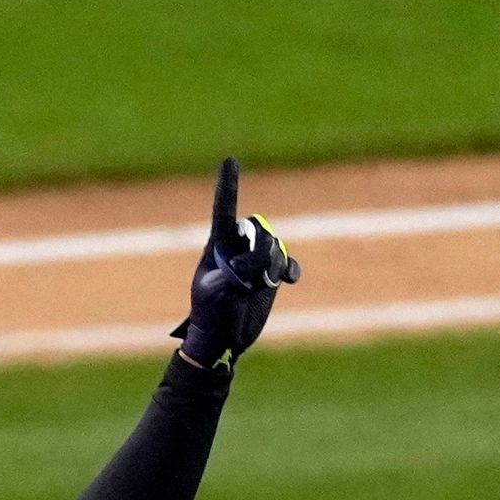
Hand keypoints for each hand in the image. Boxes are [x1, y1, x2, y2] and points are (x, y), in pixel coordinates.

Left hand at [170, 158, 296, 368]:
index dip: (228, 186)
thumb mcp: (215, 292)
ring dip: (272, 264)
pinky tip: (288, 279)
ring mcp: (256, 260)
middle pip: (260, 230)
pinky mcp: (270, 275)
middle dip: (260, 251)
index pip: (224, 209)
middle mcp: (238, 247)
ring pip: (275, 247)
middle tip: (248, 278)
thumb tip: (254, 264)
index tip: (230, 160)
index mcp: (217, 245)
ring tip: (259, 286)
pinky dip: (289, 268)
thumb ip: (234, 273)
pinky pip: (287, 263)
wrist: (222, 339)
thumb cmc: (210, 314)